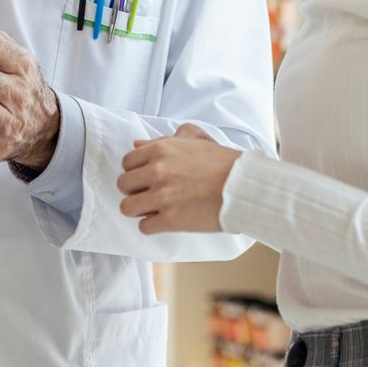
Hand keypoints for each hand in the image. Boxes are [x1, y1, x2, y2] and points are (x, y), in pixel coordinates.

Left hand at [117, 124, 240, 233]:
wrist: (244, 187)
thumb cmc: (224, 163)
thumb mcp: (196, 140)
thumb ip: (164, 139)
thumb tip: (137, 144)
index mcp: (161, 149)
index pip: (127, 162)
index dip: (136, 171)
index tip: (147, 178)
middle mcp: (157, 171)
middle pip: (123, 184)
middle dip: (135, 191)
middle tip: (150, 194)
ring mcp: (163, 196)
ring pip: (127, 207)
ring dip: (139, 210)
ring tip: (154, 209)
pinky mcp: (171, 219)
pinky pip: (144, 227)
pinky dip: (152, 226)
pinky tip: (165, 221)